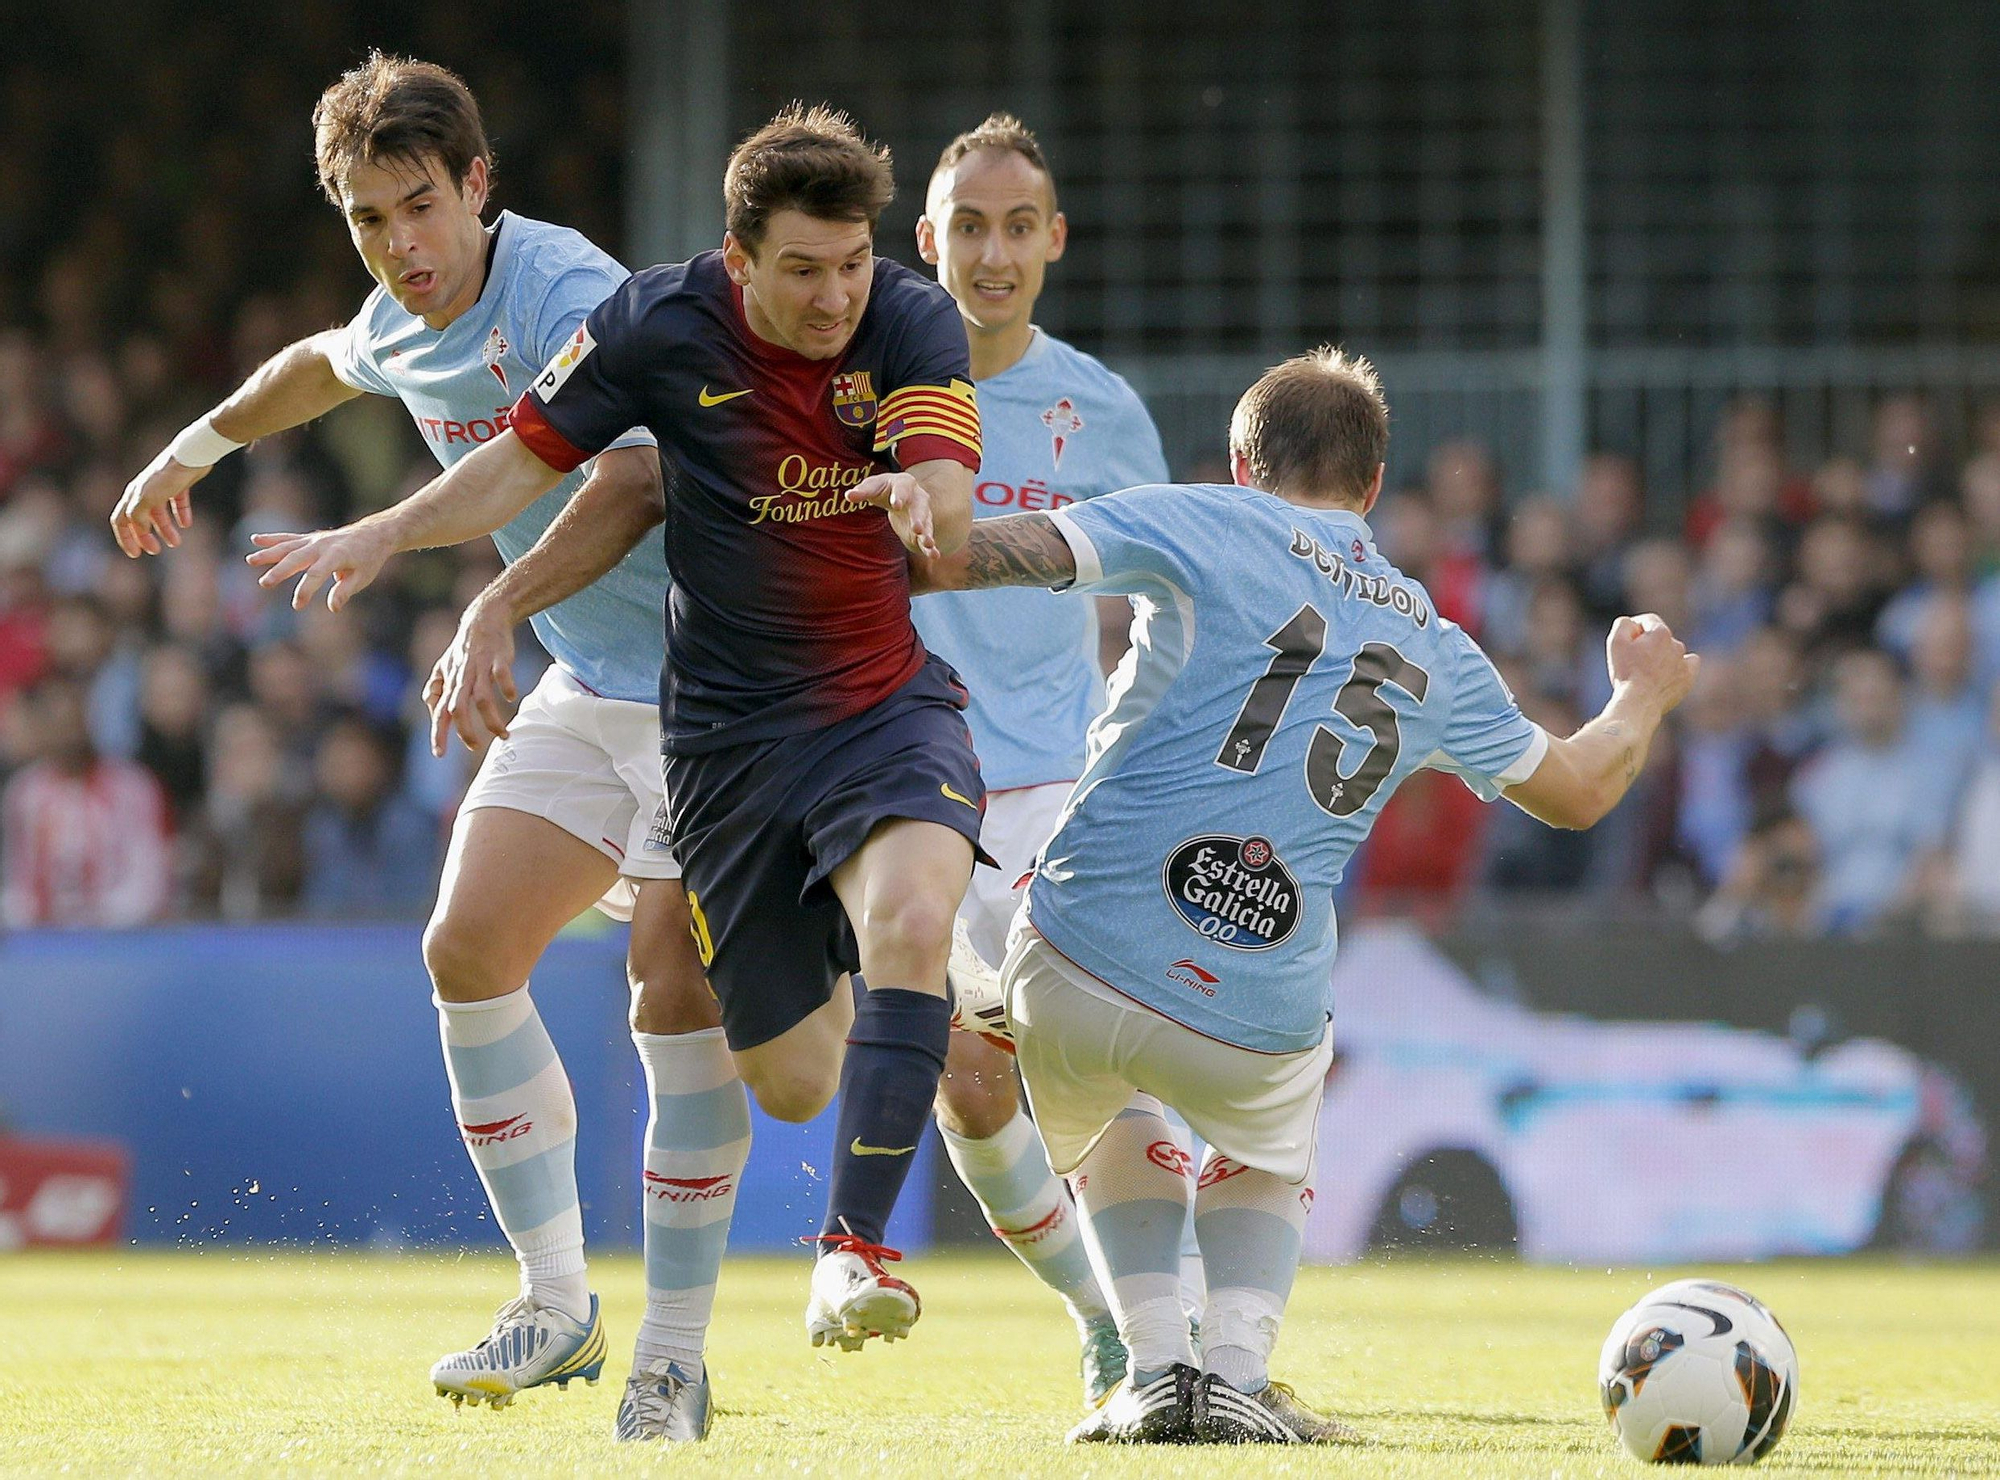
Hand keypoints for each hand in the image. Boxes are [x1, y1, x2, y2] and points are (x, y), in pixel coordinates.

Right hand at [112, 450, 207, 556]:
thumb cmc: (166, 476)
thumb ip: (138, 515)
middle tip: (156, 551)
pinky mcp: (179, 484)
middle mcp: (144, 491)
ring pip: (159, 514)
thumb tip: (139, 529)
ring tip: (176, 543)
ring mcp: (161, 488)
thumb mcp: (147, 499)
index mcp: (133, 495)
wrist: (191, 456)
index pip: (121, 520)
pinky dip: (180, 515)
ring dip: (165, 529)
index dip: (125, 538)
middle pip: (140, 519)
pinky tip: (186, 524)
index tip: (135, 554)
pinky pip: (177, 503)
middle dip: (146, 536)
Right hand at [246, 523, 393, 611]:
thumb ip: (346, 591)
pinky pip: (289, 538)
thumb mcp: (363, 577)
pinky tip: (255, 539)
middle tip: (264, 583)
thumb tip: (333, 608)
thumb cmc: (369, 559)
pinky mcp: (311, 538)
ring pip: (288, 546)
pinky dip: (273, 539)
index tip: (297, 605)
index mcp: (337, 555)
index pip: (317, 574)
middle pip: (297, 559)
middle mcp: (323, 545)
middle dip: (280, 571)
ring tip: (251, 560)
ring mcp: (315, 540)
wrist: (374, 534)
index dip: (306, 590)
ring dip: (269, 553)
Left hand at [425, 601, 518, 755]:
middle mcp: (463, 677)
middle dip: (466, 731)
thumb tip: (433, 712)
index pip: (440, 712)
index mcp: (450, 683)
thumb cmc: (464, 648)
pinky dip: (507, 687)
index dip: (438, 733)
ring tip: (504, 735)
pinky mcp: (498, 658)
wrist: (484, 618)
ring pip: (482, 698)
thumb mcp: (444, 667)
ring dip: (492, 719)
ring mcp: (480, 667)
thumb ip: (437, 690)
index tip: (439, 754)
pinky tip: (512, 698)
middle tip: (476, 747)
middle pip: (459, 708)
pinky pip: (501, 674)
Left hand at [844, 471, 939, 558]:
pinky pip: (928, 538)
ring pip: (927, 525)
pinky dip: (931, 547)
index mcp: (905, 484)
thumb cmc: (883, 489)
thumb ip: (862, 492)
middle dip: (919, 518)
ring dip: (928, 534)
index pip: (902, 489)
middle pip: (920, 508)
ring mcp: (923, 515)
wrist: (898, 495)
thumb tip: (849, 496)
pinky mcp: (923, 530)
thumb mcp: (872, 487)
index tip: (894, 505)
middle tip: (917, 528)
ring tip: (928, 543)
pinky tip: (934, 555)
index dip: (899, 496)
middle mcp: (918, 499)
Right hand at [1606, 613, 1699, 714]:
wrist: (1640, 702)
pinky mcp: (1688, 678)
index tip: (1627, 642)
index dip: (1635, 629)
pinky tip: (1669, 671)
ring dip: (1661, 655)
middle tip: (1633, 660)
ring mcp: (1684, 661)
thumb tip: (1632, 623)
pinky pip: (1689, 663)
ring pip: (1672, 650)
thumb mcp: (1616, 642)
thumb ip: (1624, 624)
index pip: (1647, 621)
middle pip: (1660, 637)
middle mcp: (1676, 644)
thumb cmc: (1626, 672)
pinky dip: (1679, 665)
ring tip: (1646, 672)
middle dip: (1648, 643)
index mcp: (1660, 632)